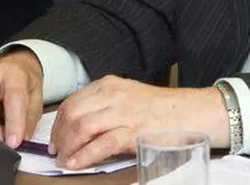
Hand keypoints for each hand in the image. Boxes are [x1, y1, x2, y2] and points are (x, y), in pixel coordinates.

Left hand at [51, 77, 226, 169]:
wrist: (193, 112)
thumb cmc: (164, 109)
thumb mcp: (130, 97)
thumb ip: (107, 105)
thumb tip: (82, 126)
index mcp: (110, 85)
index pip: (73, 101)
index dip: (59, 122)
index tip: (56, 137)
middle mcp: (114, 95)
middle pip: (72, 114)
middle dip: (59, 136)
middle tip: (57, 151)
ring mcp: (124, 113)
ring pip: (82, 127)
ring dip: (68, 147)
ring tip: (64, 160)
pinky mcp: (134, 132)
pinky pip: (101, 144)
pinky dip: (84, 156)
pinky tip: (76, 164)